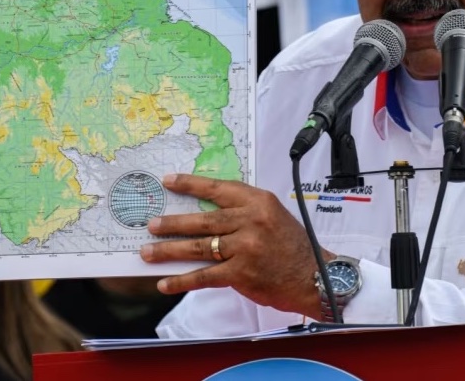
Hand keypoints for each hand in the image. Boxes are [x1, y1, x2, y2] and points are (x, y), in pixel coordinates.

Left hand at [141, 174, 325, 318]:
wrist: (316, 277)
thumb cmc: (293, 246)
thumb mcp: (273, 215)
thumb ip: (243, 210)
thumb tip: (205, 214)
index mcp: (258, 201)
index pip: (217, 189)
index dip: (190, 185)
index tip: (168, 182)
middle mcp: (251, 220)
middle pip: (203, 219)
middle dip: (172, 223)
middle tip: (151, 223)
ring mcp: (245, 247)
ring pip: (198, 246)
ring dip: (169, 250)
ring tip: (148, 252)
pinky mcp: (241, 273)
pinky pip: (204, 276)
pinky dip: (182, 280)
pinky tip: (165, 283)